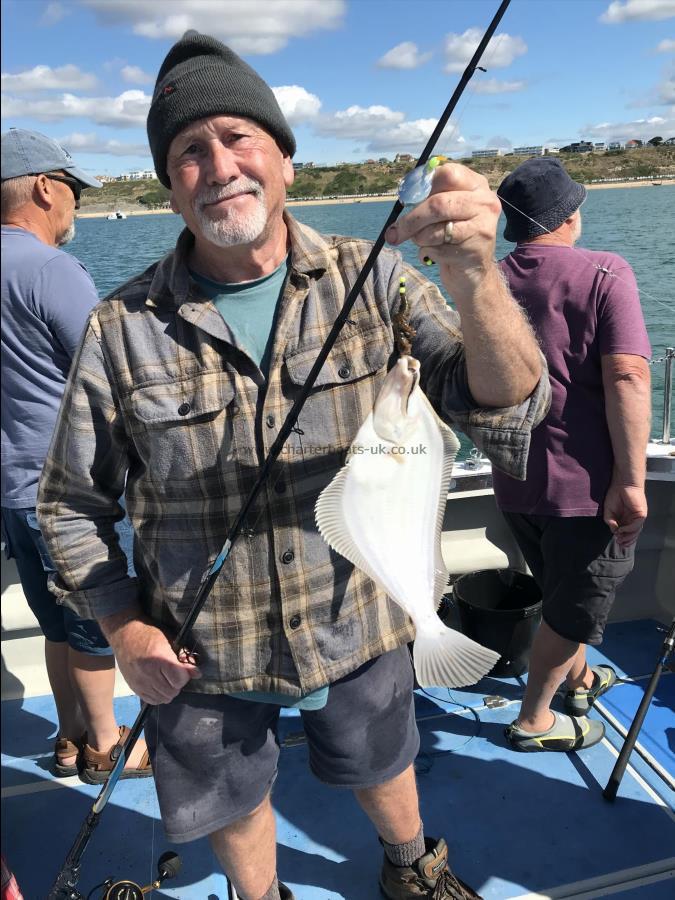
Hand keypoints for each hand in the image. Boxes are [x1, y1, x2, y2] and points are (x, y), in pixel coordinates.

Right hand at [102, 613, 200, 704]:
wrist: (124, 634)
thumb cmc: (149, 634)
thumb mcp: (170, 640)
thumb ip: (184, 657)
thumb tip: (196, 673)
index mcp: (159, 659)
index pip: (179, 679)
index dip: (186, 675)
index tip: (185, 669)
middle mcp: (148, 673)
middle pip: (172, 691)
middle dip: (178, 683)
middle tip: (176, 673)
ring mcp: (139, 682)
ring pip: (163, 698)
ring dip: (169, 690)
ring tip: (168, 678)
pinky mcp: (134, 687)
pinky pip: (152, 700)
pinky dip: (159, 696)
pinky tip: (159, 685)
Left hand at [385, 162, 500, 291]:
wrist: (474, 273)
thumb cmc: (454, 236)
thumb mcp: (447, 211)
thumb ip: (432, 198)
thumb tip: (406, 194)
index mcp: (476, 186)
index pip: (447, 174)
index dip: (421, 186)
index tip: (405, 198)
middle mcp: (485, 203)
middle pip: (438, 204)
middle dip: (411, 220)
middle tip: (393, 233)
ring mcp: (482, 227)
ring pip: (435, 230)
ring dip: (419, 238)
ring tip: (424, 242)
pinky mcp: (475, 251)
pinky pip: (437, 250)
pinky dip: (427, 253)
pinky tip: (436, 255)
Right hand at [603, 482, 646, 547]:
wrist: (622, 484)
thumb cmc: (615, 495)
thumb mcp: (609, 511)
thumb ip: (610, 522)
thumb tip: (614, 532)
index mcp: (626, 519)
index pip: (627, 532)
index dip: (623, 538)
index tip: (617, 542)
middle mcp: (633, 519)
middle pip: (633, 534)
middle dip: (627, 540)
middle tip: (619, 543)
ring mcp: (638, 517)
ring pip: (636, 531)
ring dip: (629, 537)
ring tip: (620, 540)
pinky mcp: (641, 514)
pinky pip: (637, 525)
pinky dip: (629, 529)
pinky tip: (622, 530)